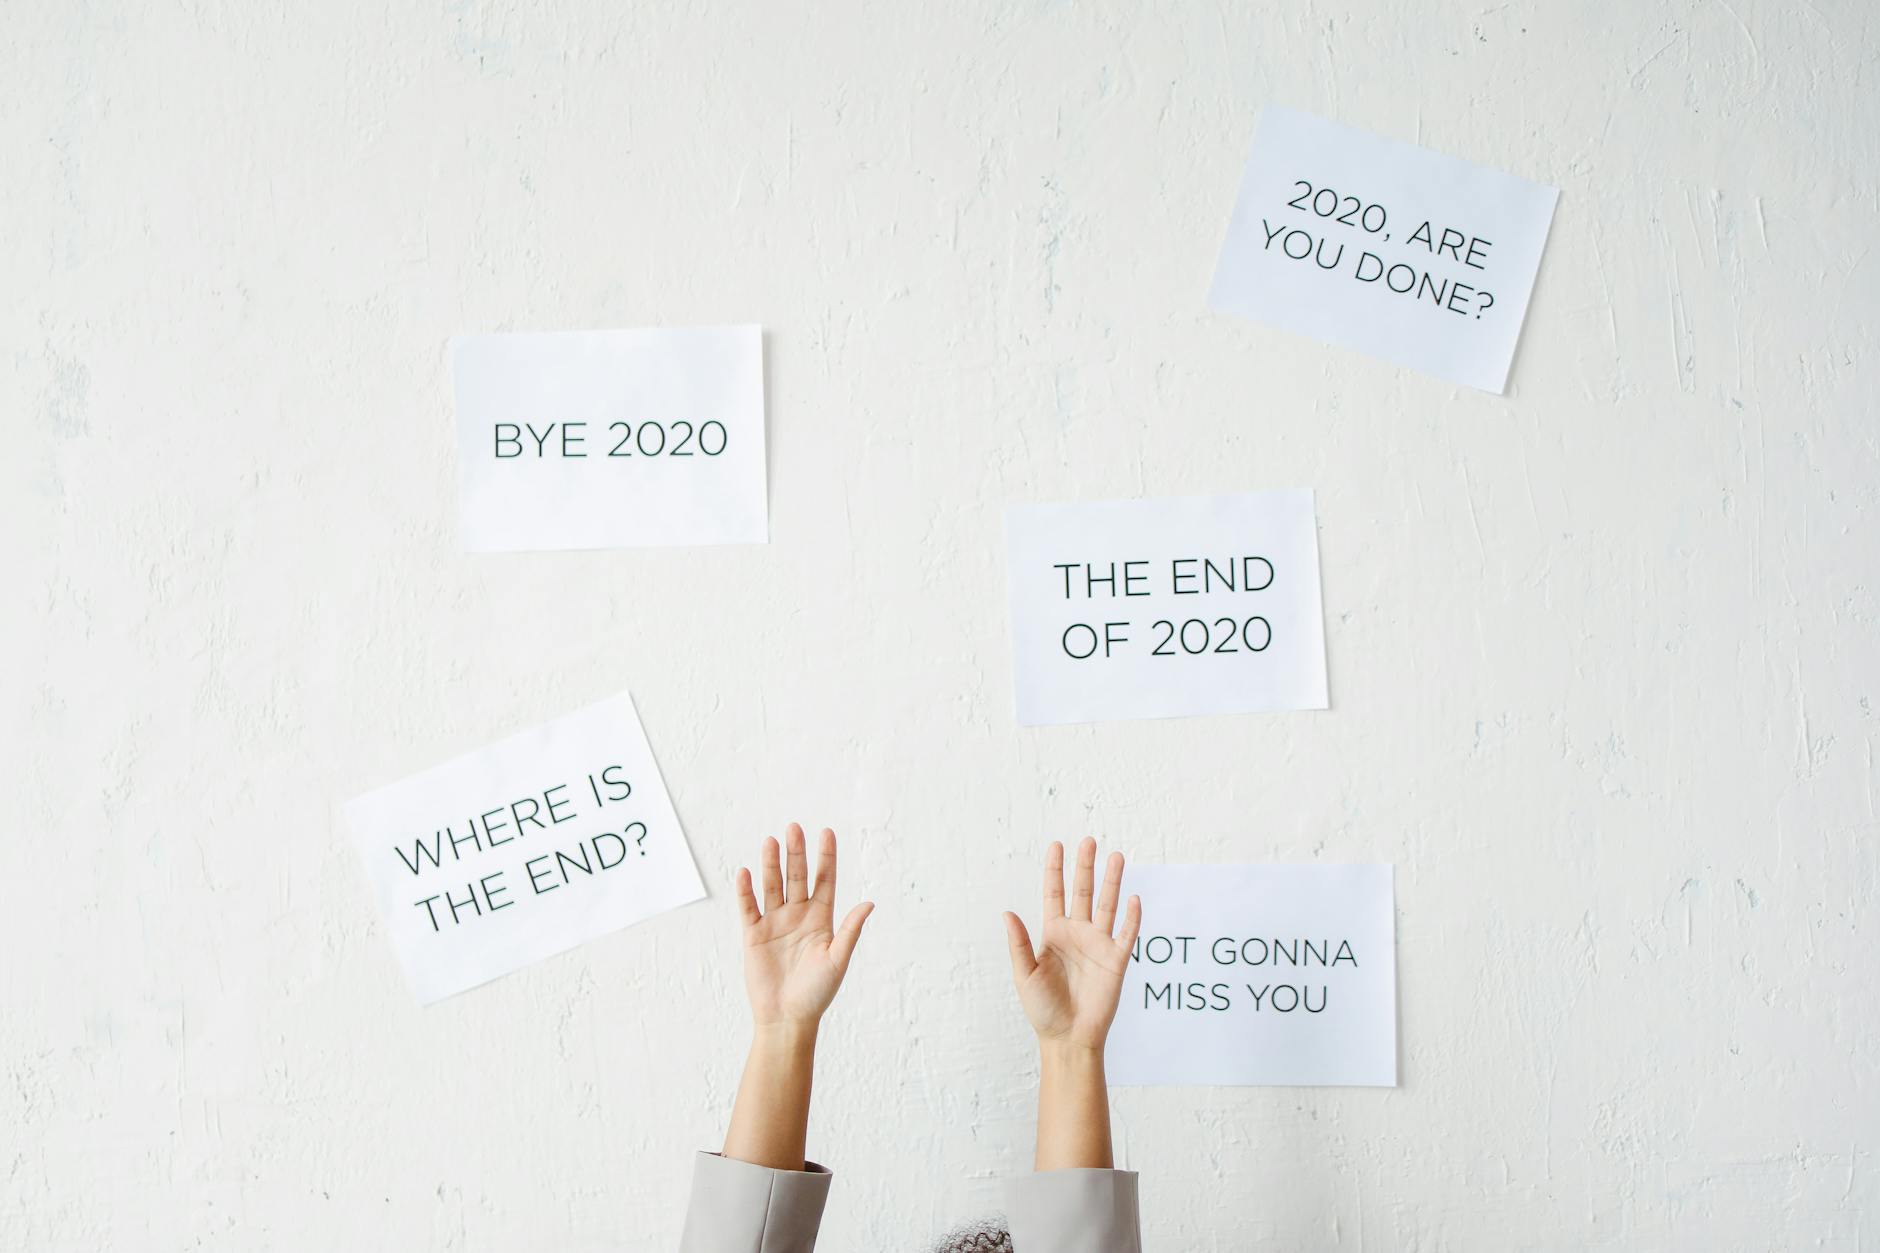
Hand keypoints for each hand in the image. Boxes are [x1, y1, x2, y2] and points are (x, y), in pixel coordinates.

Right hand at [735, 824, 873, 1029]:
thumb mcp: (837, 961)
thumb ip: (850, 931)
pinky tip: (744, 872)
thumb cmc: (817, 994)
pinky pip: (749, 907)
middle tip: (794, 827)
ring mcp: (775, 923)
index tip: (827, 832)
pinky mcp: (754, 935)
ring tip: (771, 841)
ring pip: (772, 886)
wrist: (787, 1019)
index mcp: (821, 919)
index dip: (826, 857)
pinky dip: (745, 890)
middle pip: (797, 877)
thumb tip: (869, 904)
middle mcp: (798, 915)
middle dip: (796, 853)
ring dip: (771, 864)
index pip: (825, 880)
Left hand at [1004, 838, 1141, 1052]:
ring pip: (1106, 905)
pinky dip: (1132, 917)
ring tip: (1116, 856)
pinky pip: (1126, 934)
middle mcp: (1077, 934)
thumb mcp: (1024, 975)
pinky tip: (1134, 898)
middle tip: (1089, 841)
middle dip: (1085, 867)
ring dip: (1111, 882)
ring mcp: (1098, 945)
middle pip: (1082, 892)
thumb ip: (1019, 944)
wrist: (1068, 1038)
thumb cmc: (1043, 1009)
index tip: (1056, 845)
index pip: (1055, 894)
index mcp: (1053, 934)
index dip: (1055, 870)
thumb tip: (1007, 913)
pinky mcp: (1116, 961)